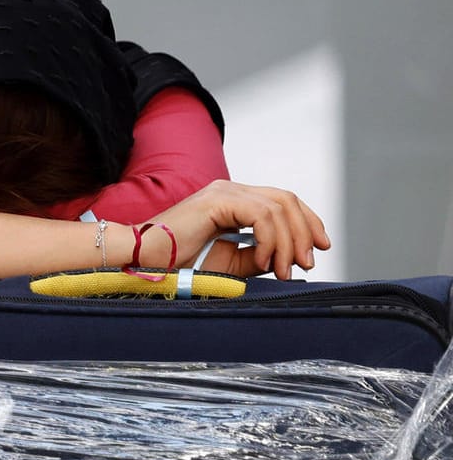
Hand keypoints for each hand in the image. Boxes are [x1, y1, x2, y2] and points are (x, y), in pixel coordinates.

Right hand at [147, 181, 330, 279]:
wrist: (141, 259)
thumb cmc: (174, 262)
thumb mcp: (228, 263)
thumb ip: (257, 257)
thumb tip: (287, 260)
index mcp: (233, 201)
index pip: (282, 202)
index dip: (307, 223)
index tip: (318, 250)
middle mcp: (231, 190)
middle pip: (287, 200)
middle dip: (305, 232)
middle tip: (306, 263)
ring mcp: (224, 192)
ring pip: (278, 207)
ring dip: (289, 241)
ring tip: (284, 269)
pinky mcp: (218, 200)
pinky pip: (261, 215)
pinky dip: (271, 239)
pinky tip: (265, 260)